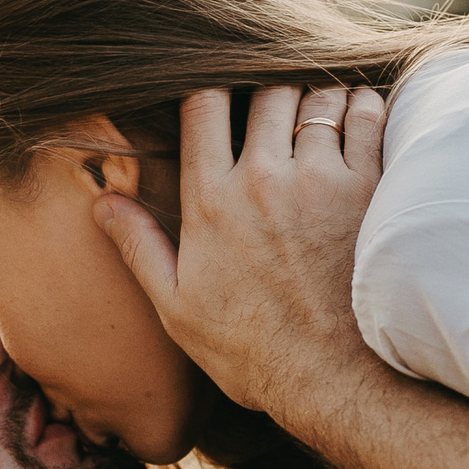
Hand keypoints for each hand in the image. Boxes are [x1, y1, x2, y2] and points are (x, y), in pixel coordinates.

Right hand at [92, 83, 387, 419]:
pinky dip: (362, 106)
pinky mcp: (366, 190)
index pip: (202, 104)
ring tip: (317, 114)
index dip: (208, 89)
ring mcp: (318, 180)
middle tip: (274, 110)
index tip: (219, 99)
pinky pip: (366, 117)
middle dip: (267, 91)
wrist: (329, 379)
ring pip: (317, 98)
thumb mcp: (175, 307)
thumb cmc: (249, 350)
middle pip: (265, 90)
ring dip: (316, 97)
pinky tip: (357, 116)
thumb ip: (139, 246)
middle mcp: (261, 179)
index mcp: (209, 200)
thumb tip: (102, 203)